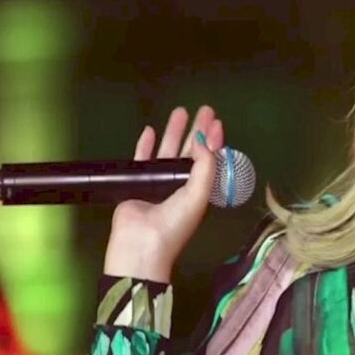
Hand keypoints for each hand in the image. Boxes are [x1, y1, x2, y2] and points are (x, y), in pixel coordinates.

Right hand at [103, 105, 224, 281]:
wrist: (141, 245)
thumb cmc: (174, 223)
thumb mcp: (198, 195)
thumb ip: (205, 166)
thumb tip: (204, 140)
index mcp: (198, 191)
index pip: (209, 161)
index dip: (214, 142)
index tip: (217, 122)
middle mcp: (180, 185)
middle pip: (190, 151)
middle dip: (198, 130)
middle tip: (204, 109)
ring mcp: (158, 184)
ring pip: (167, 151)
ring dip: (174, 132)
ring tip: (179, 111)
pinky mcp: (137, 183)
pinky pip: (142, 159)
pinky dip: (145, 145)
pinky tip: (150, 130)